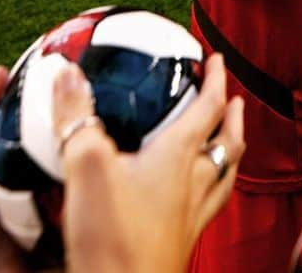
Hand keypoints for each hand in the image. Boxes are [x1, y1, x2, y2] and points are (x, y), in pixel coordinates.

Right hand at [54, 53, 244, 272]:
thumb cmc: (115, 239)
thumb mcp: (87, 166)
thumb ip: (77, 118)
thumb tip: (67, 75)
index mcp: (180, 156)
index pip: (210, 106)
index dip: (217, 79)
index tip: (218, 59)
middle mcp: (195, 183)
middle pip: (229, 143)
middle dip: (233, 117)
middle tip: (234, 100)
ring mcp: (191, 217)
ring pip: (224, 177)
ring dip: (228, 153)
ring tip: (225, 143)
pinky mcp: (179, 243)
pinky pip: (208, 208)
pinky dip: (210, 191)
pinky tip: (191, 196)